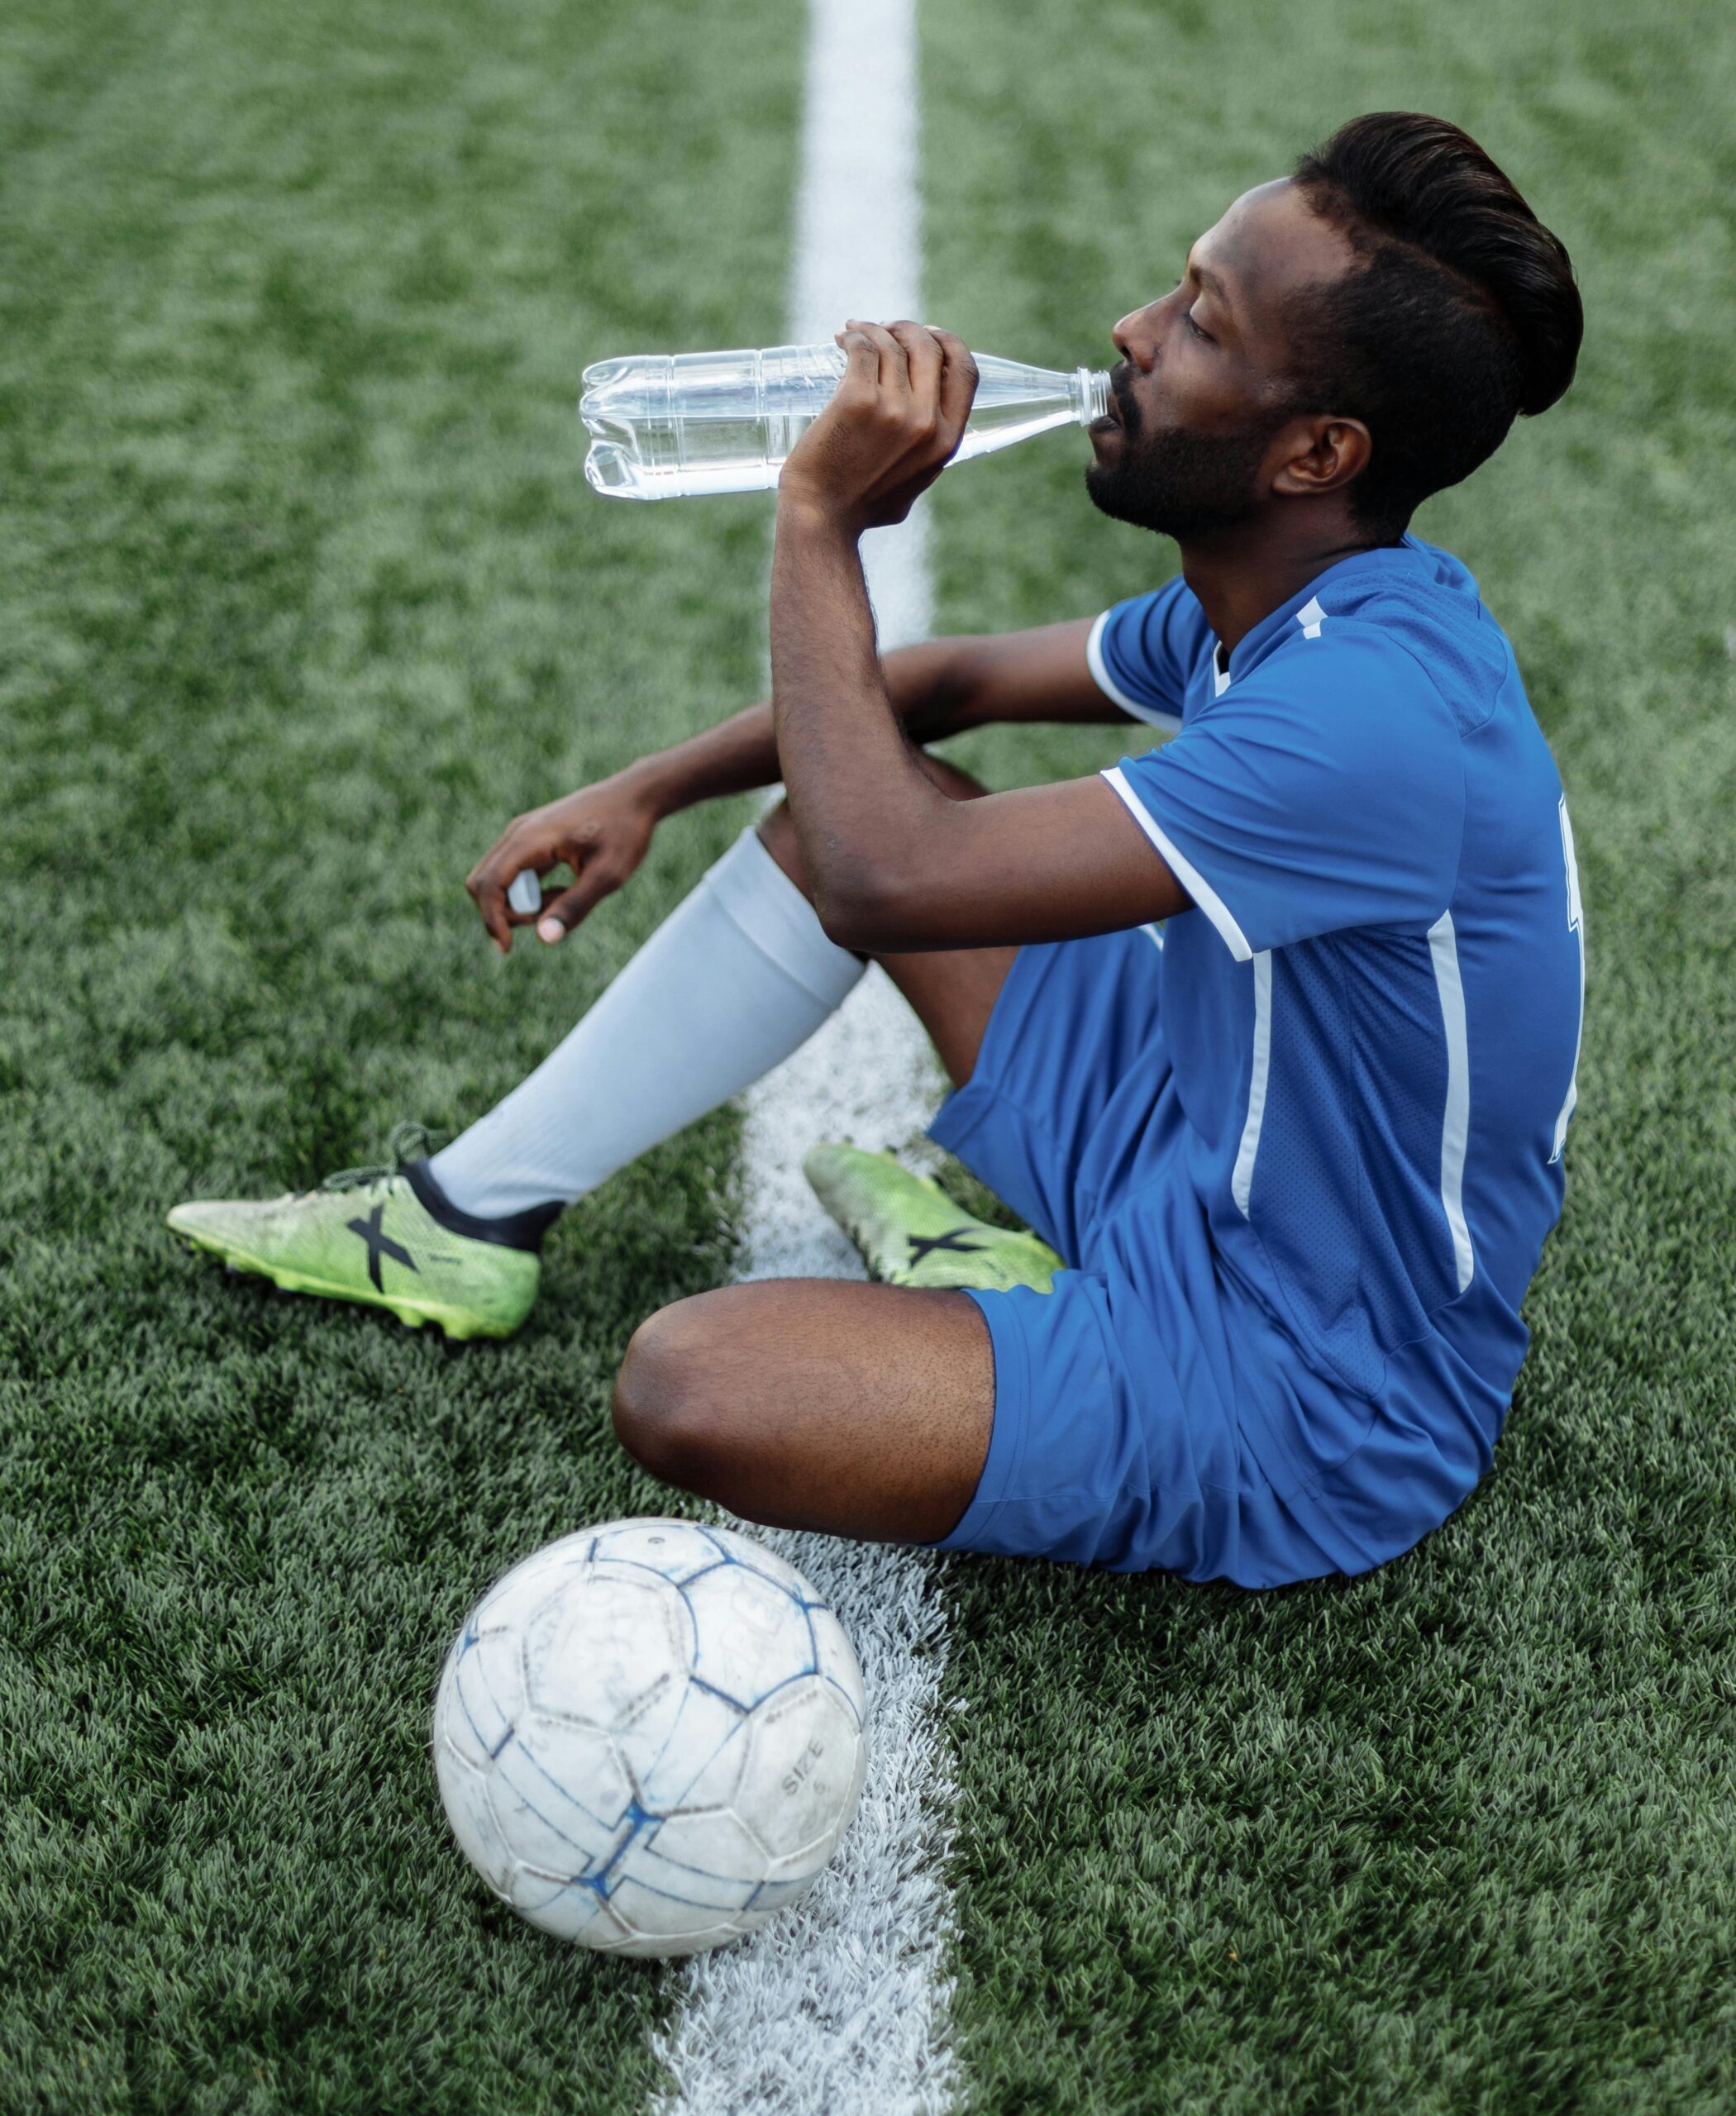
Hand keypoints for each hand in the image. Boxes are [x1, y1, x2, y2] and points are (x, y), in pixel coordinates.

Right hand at [465, 773, 659, 952]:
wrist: (634, 797)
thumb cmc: (625, 833)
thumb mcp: (608, 875)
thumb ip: (575, 906)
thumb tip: (544, 938)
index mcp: (530, 839)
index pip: (489, 884)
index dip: (492, 920)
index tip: (507, 948)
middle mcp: (518, 833)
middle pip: (482, 882)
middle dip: (503, 913)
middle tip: (545, 919)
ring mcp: (521, 834)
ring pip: (495, 879)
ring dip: (518, 903)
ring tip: (561, 901)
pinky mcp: (530, 839)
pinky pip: (512, 873)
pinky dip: (528, 892)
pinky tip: (562, 891)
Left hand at [778, 321, 977, 533]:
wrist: (822, 517)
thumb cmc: (861, 506)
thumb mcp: (915, 482)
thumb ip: (926, 451)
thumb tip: (927, 418)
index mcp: (946, 441)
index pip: (966, 372)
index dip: (949, 344)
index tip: (929, 334)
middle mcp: (925, 423)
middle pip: (930, 347)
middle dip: (908, 329)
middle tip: (883, 329)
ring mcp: (893, 410)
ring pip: (892, 343)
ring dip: (874, 329)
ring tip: (854, 332)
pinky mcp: (857, 400)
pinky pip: (863, 348)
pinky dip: (853, 336)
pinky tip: (843, 338)